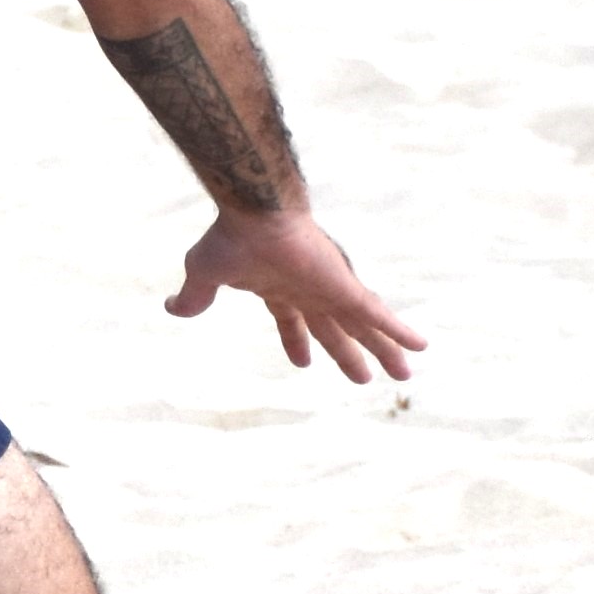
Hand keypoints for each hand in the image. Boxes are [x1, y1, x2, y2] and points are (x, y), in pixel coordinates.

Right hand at [167, 207, 422, 384]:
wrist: (253, 214)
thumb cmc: (230, 238)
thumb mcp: (204, 275)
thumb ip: (195, 296)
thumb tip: (172, 309)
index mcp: (279, 289)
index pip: (294, 321)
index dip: (299, 342)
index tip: (306, 364)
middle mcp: (310, 291)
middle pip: (336, 330)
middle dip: (349, 354)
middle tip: (363, 379)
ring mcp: (331, 290)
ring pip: (363, 328)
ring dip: (384, 351)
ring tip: (404, 374)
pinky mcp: (345, 288)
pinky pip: (379, 315)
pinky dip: (400, 332)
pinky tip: (420, 347)